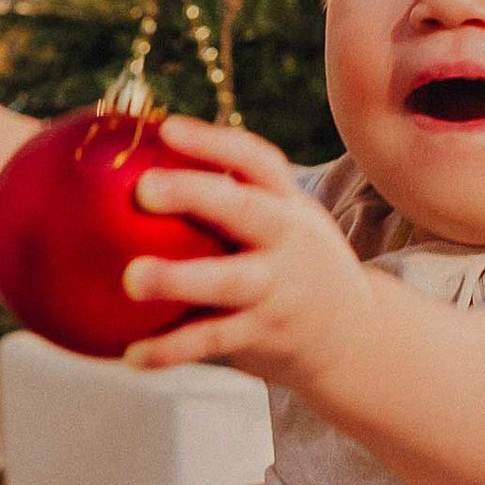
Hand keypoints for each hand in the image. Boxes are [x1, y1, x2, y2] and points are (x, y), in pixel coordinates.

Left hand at [121, 118, 365, 384]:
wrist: (353, 334)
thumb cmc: (292, 264)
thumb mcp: (281, 222)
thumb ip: (228, 199)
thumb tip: (134, 173)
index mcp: (286, 203)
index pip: (256, 160)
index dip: (213, 142)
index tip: (167, 128)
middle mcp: (288, 239)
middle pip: (244, 209)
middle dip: (195, 194)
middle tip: (142, 189)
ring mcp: (278, 288)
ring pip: (226, 281)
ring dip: (177, 279)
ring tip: (131, 280)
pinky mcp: (266, 333)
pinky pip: (213, 340)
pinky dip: (171, 349)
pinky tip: (130, 355)